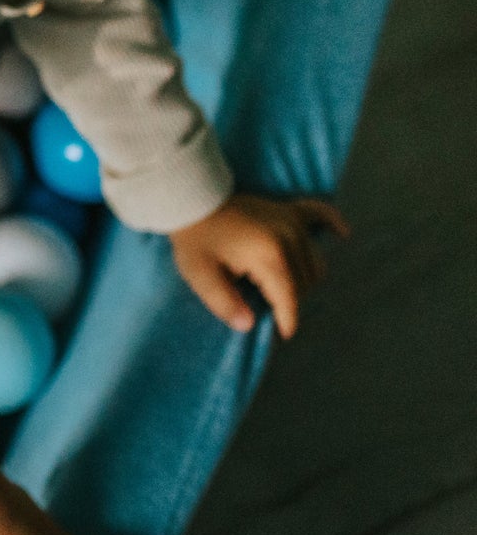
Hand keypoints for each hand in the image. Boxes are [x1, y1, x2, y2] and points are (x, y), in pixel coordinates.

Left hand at [170, 193, 350, 338]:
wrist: (192, 199)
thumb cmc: (194, 238)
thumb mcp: (199, 275)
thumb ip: (224, 303)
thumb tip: (248, 325)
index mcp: (269, 256)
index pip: (289, 298)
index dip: (286, 320)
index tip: (282, 334)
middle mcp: (290, 238)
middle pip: (304, 283)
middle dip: (289, 300)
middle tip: (267, 307)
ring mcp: (292, 221)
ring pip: (315, 261)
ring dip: (303, 277)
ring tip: (279, 287)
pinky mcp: (290, 208)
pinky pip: (321, 214)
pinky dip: (332, 224)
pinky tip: (342, 233)